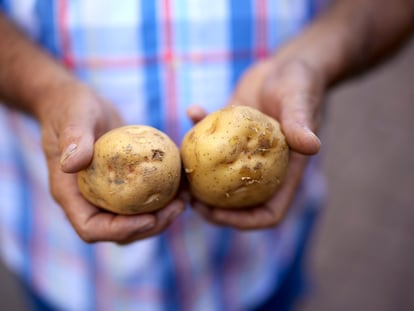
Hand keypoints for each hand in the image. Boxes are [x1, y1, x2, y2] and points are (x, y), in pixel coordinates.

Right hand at [38, 82, 184, 242]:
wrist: (77, 103)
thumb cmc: (71, 108)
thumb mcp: (73, 118)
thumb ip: (73, 139)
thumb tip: (71, 165)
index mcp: (70, 194)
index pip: (91, 228)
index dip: (120, 231)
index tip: (148, 218)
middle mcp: (88, 200)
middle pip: (118, 231)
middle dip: (151, 226)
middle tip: (178, 208)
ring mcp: (105, 194)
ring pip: (134, 219)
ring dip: (162, 216)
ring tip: (185, 199)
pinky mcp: (122, 184)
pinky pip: (142, 199)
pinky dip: (163, 197)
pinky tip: (184, 185)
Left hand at [187, 57, 324, 229]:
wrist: (289, 65)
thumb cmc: (301, 82)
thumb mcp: (300, 101)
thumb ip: (302, 123)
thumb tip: (312, 147)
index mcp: (284, 172)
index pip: (268, 213)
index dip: (243, 222)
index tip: (215, 213)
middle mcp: (262, 168)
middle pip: (237, 203)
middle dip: (211, 207)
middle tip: (187, 199)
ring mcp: (243, 153)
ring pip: (218, 177)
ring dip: (197, 177)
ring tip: (177, 168)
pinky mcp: (230, 134)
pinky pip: (210, 141)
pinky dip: (198, 131)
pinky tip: (192, 110)